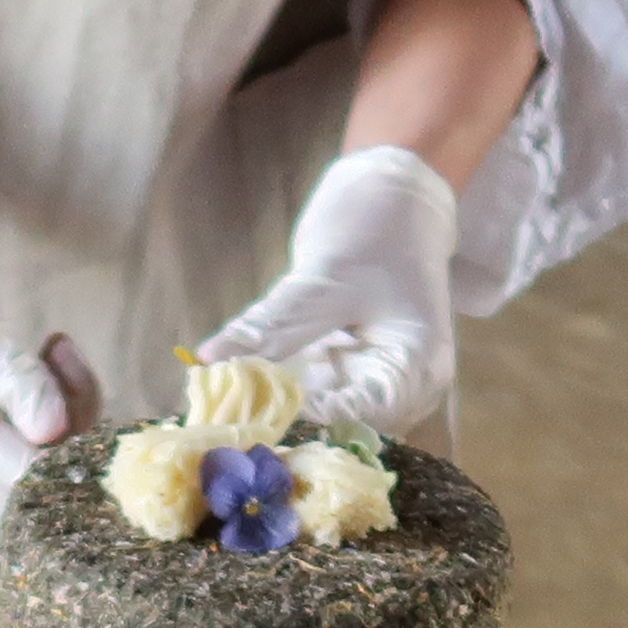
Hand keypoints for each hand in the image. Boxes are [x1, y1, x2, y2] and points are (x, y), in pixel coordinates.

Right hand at [0, 196, 82, 480]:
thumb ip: (5, 370)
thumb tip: (51, 431)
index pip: (24, 474)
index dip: (69, 450)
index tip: (79, 394)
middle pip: (43, 461)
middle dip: (72, 410)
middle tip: (58, 348)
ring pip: (49, 443)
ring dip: (70, 395)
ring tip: (55, 344)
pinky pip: (39, 425)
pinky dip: (59, 390)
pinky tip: (51, 352)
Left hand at [199, 145, 462, 433]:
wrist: (394, 198)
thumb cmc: (373, 231)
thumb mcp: (321, 281)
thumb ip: (271, 328)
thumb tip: (209, 360)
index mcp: (418, 364)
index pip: (366, 414)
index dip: (314, 419)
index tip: (263, 414)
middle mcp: (407, 386)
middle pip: (351, 429)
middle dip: (297, 426)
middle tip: (239, 421)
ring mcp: (380, 381)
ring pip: (331, 420)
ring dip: (288, 416)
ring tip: (238, 410)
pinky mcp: (354, 373)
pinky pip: (321, 398)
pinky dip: (288, 397)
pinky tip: (251, 393)